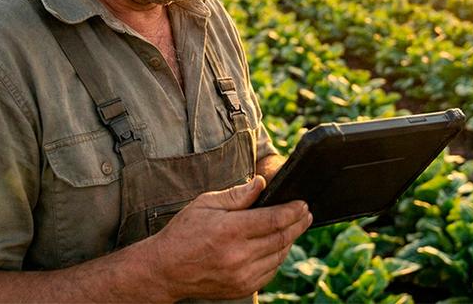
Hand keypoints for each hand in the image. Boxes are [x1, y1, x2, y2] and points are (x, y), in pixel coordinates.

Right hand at [146, 176, 311, 300]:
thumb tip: (261, 183)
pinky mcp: (242, 288)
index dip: (293, 210)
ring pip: (279, 256)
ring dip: (291, 240)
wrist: (166, 269)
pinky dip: (278, 257)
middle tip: (306, 213)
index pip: (274, 219)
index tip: (302, 203)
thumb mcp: (206, 204)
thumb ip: (237, 195)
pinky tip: (278, 245)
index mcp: (230, 231)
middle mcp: (239, 256)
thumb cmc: (184, 233)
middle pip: (282, 238)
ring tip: (296, 226)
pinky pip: (270, 271)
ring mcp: (242, 275)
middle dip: (298, 224)